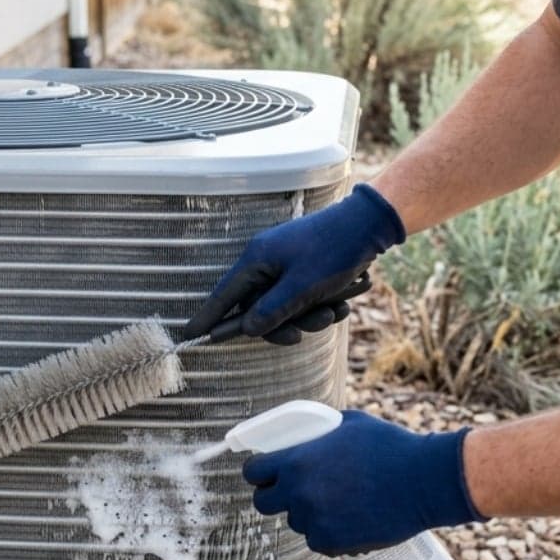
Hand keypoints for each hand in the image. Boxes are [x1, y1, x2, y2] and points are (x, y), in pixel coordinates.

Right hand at [184, 183, 405, 344]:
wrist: (370, 224)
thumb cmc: (334, 251)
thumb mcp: (302, 287)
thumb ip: (271, 311)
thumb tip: (247, 329)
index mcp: (257, 260)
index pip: (223, 295)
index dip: (208, 317)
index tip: (188, 335)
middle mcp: (266, 261)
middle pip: (258, 308)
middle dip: (283, 324)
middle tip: (304, 332)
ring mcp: (284, 265)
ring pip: (283, 307)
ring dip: (307, 317)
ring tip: (335, 311)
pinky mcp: (303, 269)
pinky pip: (300, 299)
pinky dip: (318, 306)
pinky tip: (341, 303)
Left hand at [243, 410, 484, 555]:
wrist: (424, 481)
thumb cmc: (391, 447)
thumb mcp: (349, 424)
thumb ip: (320, 432)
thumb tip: (308, 432)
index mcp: (296, 461)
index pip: (253, 472)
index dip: (257, 473)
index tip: (263, 474)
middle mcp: (299, 493)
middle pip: (263, 504)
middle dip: (274, 497)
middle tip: (292, 491)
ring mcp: (315, 521)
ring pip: (295, 522)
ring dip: (307, 514)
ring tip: (336, 502)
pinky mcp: (333, 543)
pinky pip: (318, 540)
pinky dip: (329, 533)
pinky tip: (348, 520)